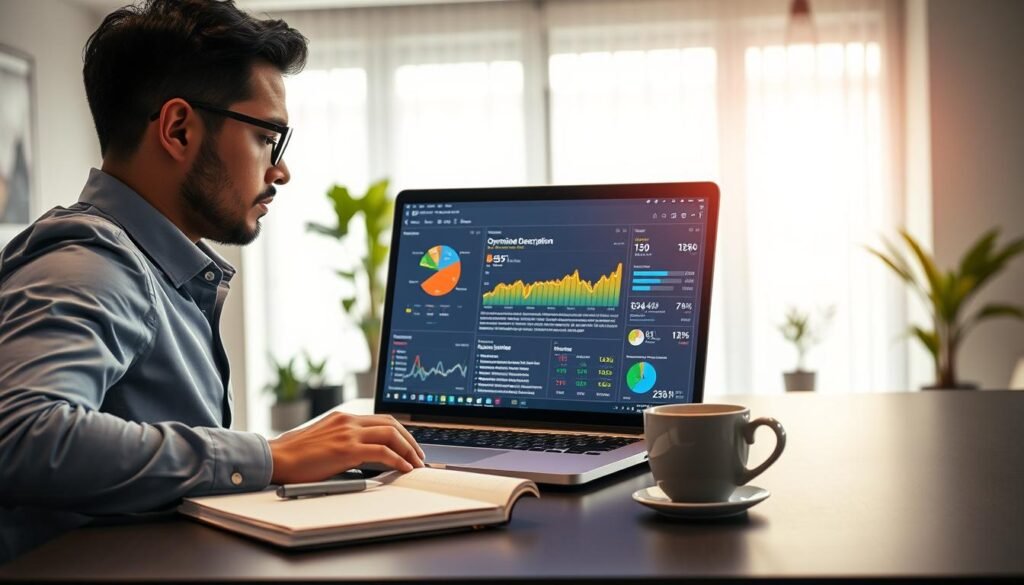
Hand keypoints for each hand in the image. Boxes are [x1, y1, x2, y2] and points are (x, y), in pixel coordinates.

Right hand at [268, 412, 425, 483]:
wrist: (275, 458)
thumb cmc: (293, 454)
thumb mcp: (322, 440)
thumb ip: (342, 441)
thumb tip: (360, 455)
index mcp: (343, 418)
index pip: (381, 420)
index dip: (400, 432)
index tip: (408, 444)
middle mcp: (348, 421)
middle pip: (391, 424)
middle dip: (410, 440)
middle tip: (419, 455)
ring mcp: (348, 434)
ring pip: (391, 435)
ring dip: (409, 450)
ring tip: (416, 463)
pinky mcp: (346, 450)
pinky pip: (382, 452)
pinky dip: (398, 459)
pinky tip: (404, 468)